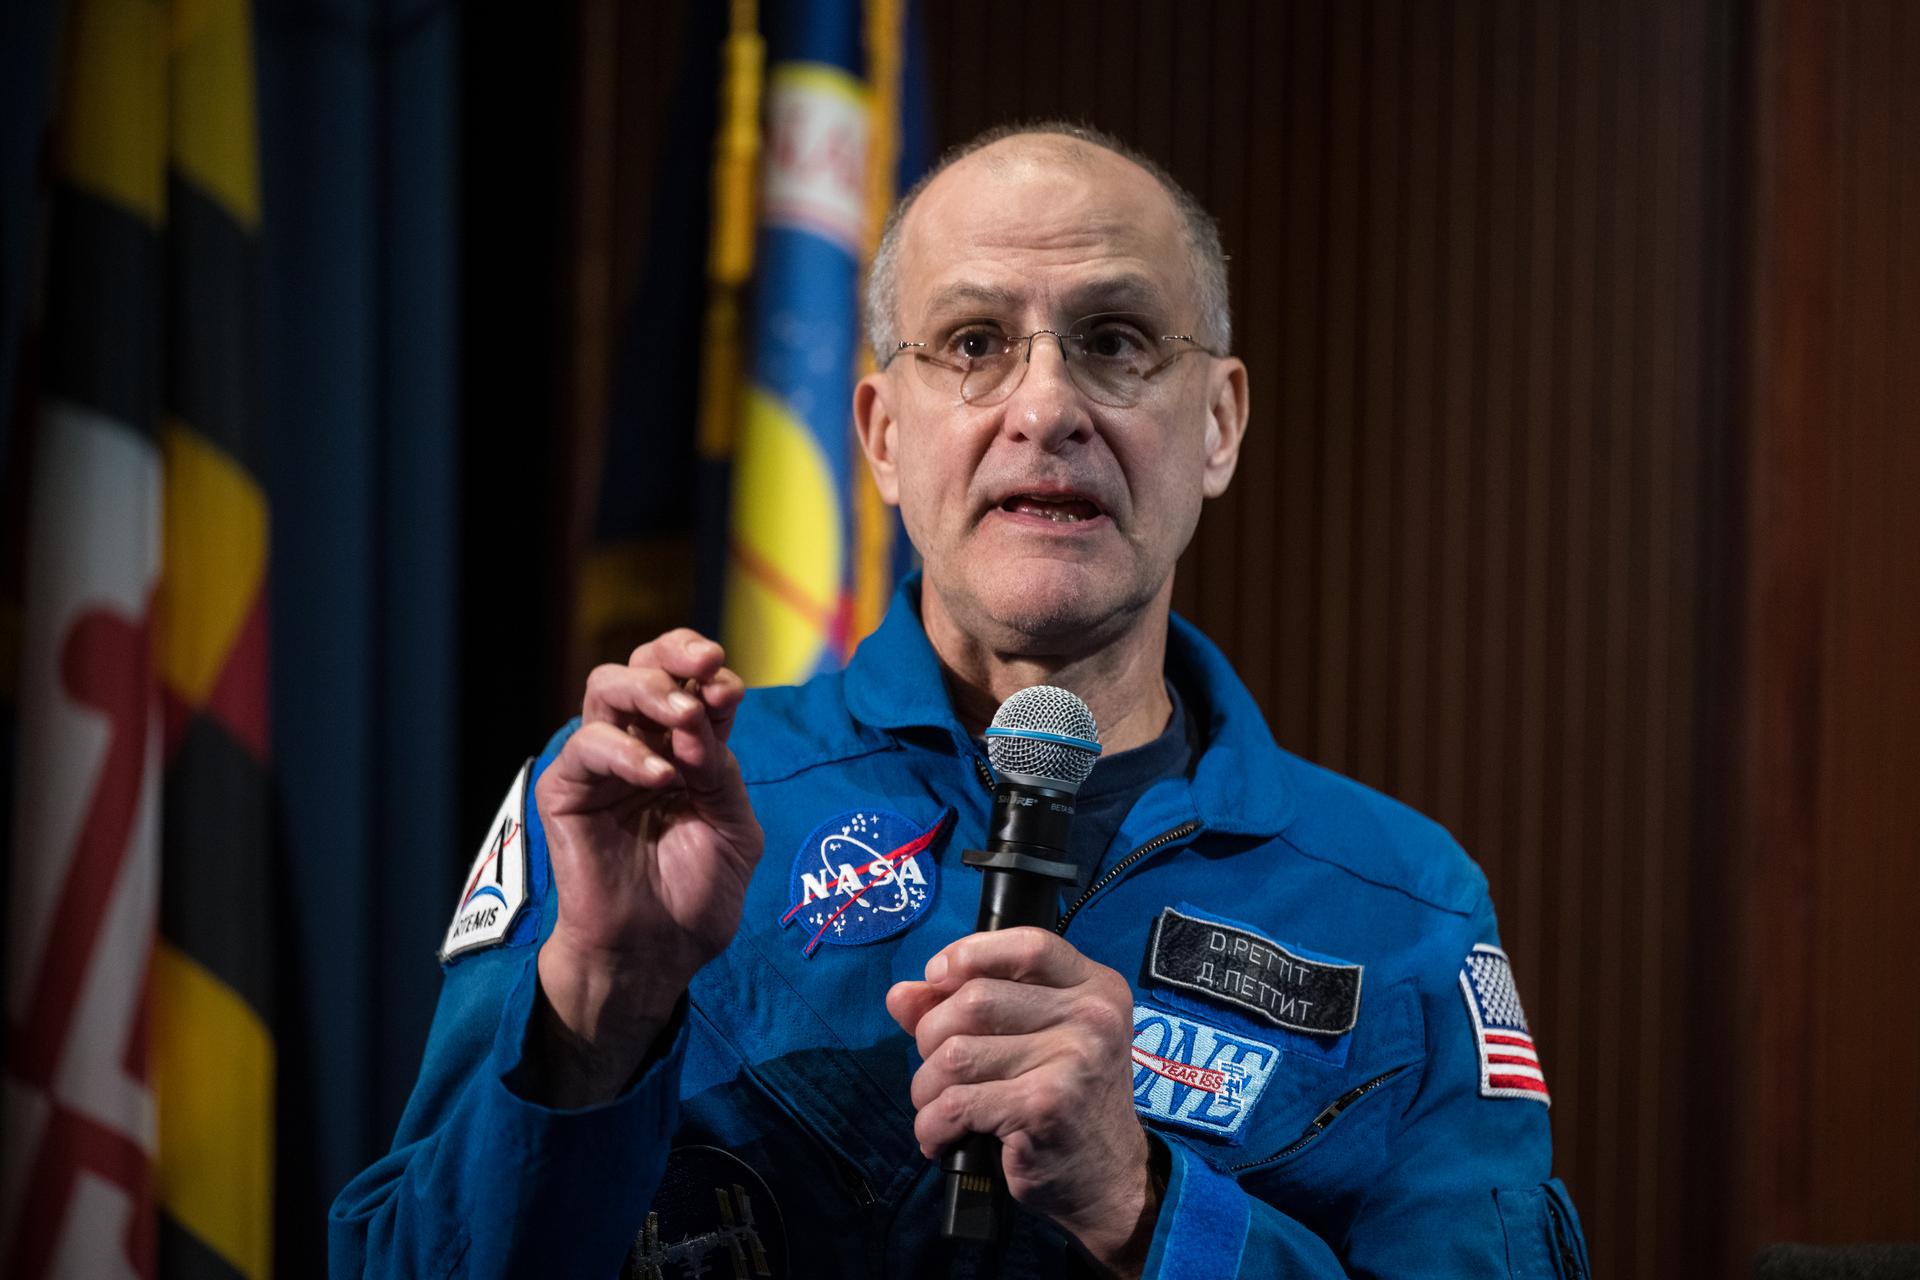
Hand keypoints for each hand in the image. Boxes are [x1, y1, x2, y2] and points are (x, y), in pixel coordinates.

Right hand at [531, 629, 761, 1104]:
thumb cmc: (698, 893)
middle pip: (643, 665)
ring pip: (606, 687)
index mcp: (685, 745)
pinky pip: (585, 747)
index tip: (730, 686)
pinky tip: (660, 776)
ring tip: (684, 716)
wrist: (660, 952)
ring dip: (650, 689)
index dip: (708, 670)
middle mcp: (641, 744)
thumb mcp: (734, 826)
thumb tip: (699, 712)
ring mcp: (601, 764)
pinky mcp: (567, 791)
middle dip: (676, 653)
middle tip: (706, 665)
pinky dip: (626, 752)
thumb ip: (720, 768)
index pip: (689, 680)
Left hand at [886, 928, 1158, 1276]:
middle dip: (932, 1036)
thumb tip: (901, 994)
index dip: (969, 954)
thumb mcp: (1031, 1040)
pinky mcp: (1046, 1106)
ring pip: (955, 1054)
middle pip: (974, 999)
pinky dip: (932, 1125)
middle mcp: (1091, 1016)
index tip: (936, 977)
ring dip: (928, 1087)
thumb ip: (968, 1007)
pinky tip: (941, 1137)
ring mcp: (1072, 1060)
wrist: (1108, 1179)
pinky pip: (956, 1103)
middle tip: (939, 1070)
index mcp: (1094, 987)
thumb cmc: (1062, 1102)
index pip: (1028, 944)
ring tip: (938, 1107)